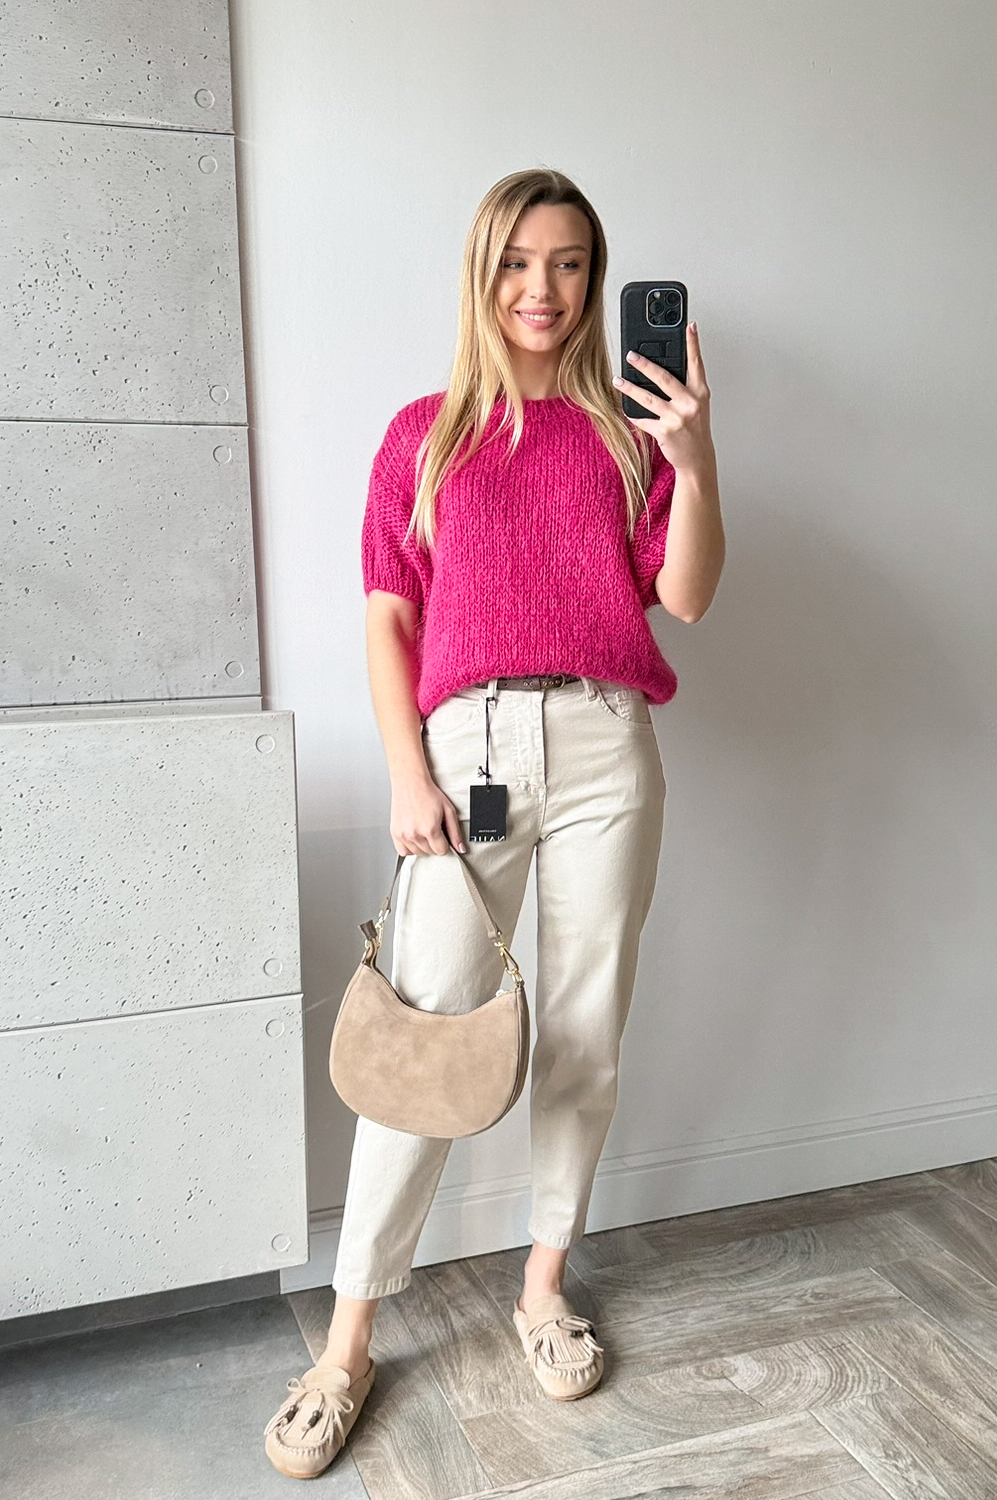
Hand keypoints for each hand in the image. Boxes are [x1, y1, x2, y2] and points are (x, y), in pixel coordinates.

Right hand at [390, 770, 465, 854]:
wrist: (410, 782)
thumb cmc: (428, 793)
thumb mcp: (448, 811)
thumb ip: (455, 833)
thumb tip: (460, 848)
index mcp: (430, 829)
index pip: (441, 851)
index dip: (445, 844)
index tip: (443, 836)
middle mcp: (415, 834)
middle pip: (430, 852)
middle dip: (435, 844)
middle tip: (433, 829)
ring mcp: (403, 835)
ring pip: (417, 853)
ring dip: (423, 846)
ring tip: (423, 831)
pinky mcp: (395, 833)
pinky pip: (403, 852)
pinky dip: (410, 848)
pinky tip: (414, 838)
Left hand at [613, 321, 713, 474]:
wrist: (697, 459)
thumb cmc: (695, 430)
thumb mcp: (698, 405)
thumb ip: (686, 387)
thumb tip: (663, 369)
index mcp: (700, 393)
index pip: (696, 363)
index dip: (693, 343)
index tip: (688, 325)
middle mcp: (690, 403)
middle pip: (664, 377)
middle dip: (645, 365)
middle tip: (631, 355)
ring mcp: (677, 418)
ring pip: (648, 398)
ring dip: (629, 388)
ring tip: (617, 381)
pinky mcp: (665, 432)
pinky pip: (643, 419)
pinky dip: (632, 414)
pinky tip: (624, 408)